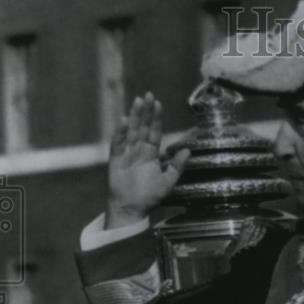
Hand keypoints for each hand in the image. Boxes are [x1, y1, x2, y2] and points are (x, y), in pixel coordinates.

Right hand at [105, 92, 189, 228]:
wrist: (132, 208)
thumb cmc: (149, 196)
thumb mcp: (168, 181)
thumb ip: (177, 166)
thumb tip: (188, 150)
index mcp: (151, 153)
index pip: (154, 131)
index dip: (156, 118)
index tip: (158, 103)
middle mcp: (138, 150)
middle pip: (142, 126)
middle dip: (145, 111)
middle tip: (148, 95)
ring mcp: (126, 153)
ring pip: (131, 131)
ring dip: (134, 116)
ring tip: (137, 102)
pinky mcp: (115, 159)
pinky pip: (118, 143)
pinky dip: (120, 132)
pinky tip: (124, 121)